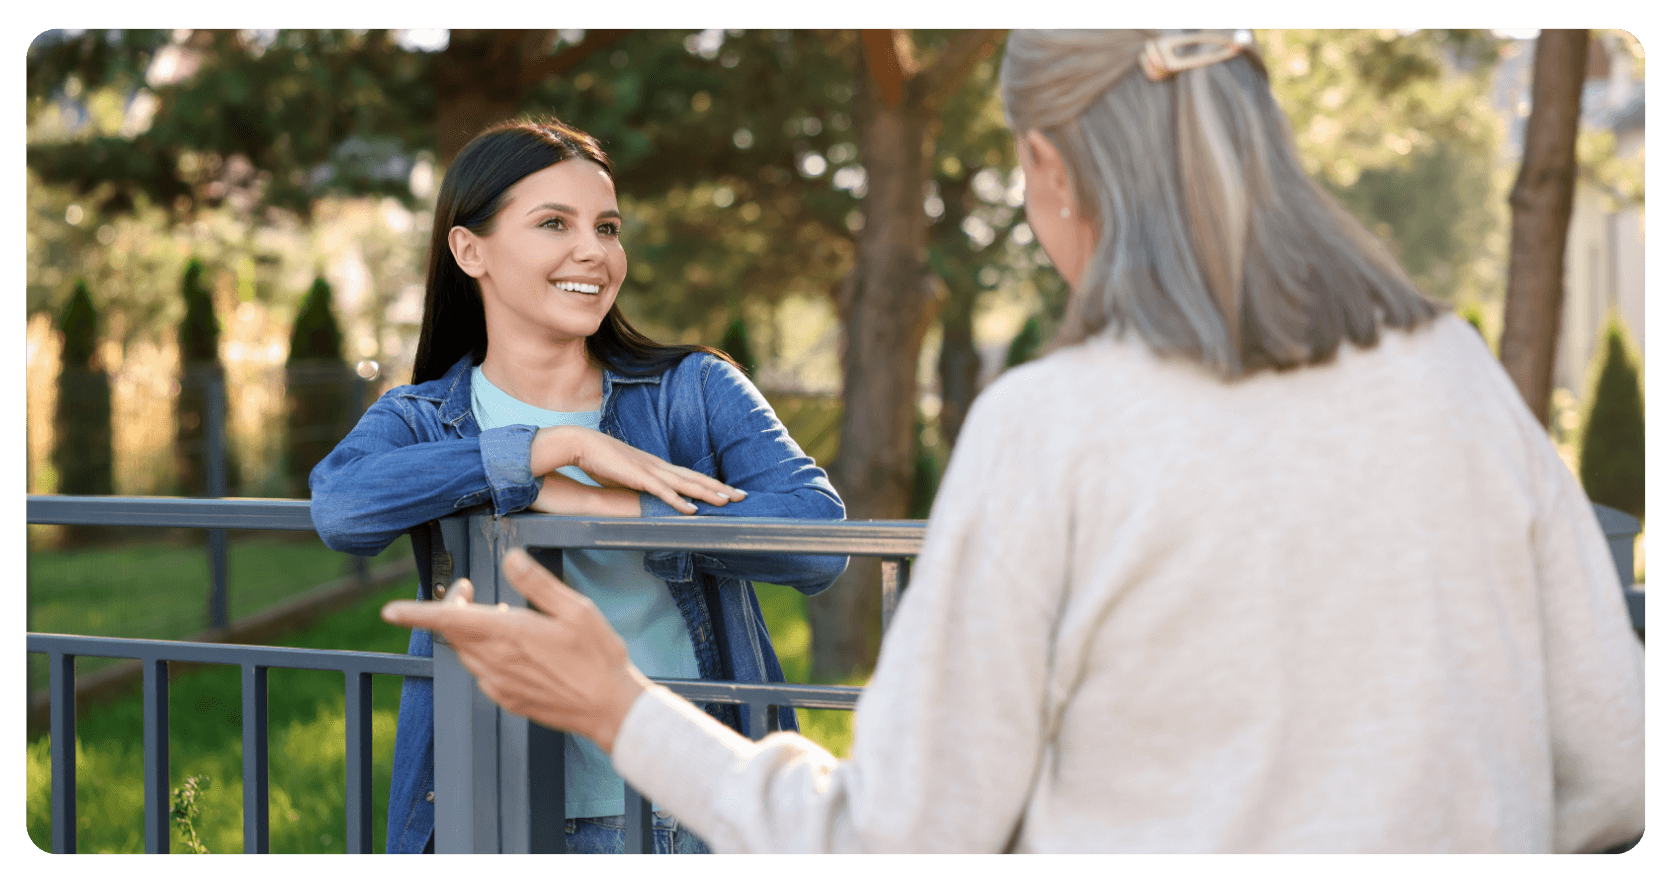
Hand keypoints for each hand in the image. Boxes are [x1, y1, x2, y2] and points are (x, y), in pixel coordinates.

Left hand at [381, 549, 652, 752]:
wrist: (610, 708)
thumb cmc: (597, 657)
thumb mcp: (575, 609)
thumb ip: (536, 582)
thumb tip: (510, 559)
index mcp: (507, 634)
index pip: (448, 621)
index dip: (415, 614)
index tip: (390, 611)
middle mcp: (495, 662)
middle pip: (455, 633)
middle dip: (454, 608)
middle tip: (469, 589)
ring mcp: (499, 684)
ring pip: (467, 652)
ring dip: (472, 631)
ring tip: (504, 617)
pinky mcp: (507, 698)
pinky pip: (483, 670)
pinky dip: (488, 653)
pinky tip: (517, 648)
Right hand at [534, 426, 746, 514]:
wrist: (582, 444)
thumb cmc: (602, 460)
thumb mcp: (626, 475)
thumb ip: (639, 484)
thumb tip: (646, 495)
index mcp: (657, 466)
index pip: (690, 476)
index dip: (710, 483)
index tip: (729, 490)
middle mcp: (659, 467)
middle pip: (695, 478)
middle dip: (720, 487)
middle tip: (743, 496)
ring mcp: (650, 471)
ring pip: (685, 484)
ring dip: (707, 493)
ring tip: (727, 501)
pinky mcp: (638, 477)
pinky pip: (662, 492)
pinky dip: (678, 501)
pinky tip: (692, 510)